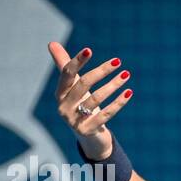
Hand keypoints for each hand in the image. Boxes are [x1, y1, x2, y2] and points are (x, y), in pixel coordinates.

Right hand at [48, 42, 132, 160]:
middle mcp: (64, 106)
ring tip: (126, 74)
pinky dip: (118, 102)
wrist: (89, 137)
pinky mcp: (88, 130)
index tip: (89, 50)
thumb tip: (51, 43)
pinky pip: (106, 114)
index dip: (77, 61)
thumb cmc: (80, 106)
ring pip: (97, 98)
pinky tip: (129, 92)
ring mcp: (74, 120)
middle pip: (83, 84)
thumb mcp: (73, 87)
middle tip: (118, 61)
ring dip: (113, 84)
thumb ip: (64, 66)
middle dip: (101, 71)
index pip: (67, 74)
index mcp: (59, 94)